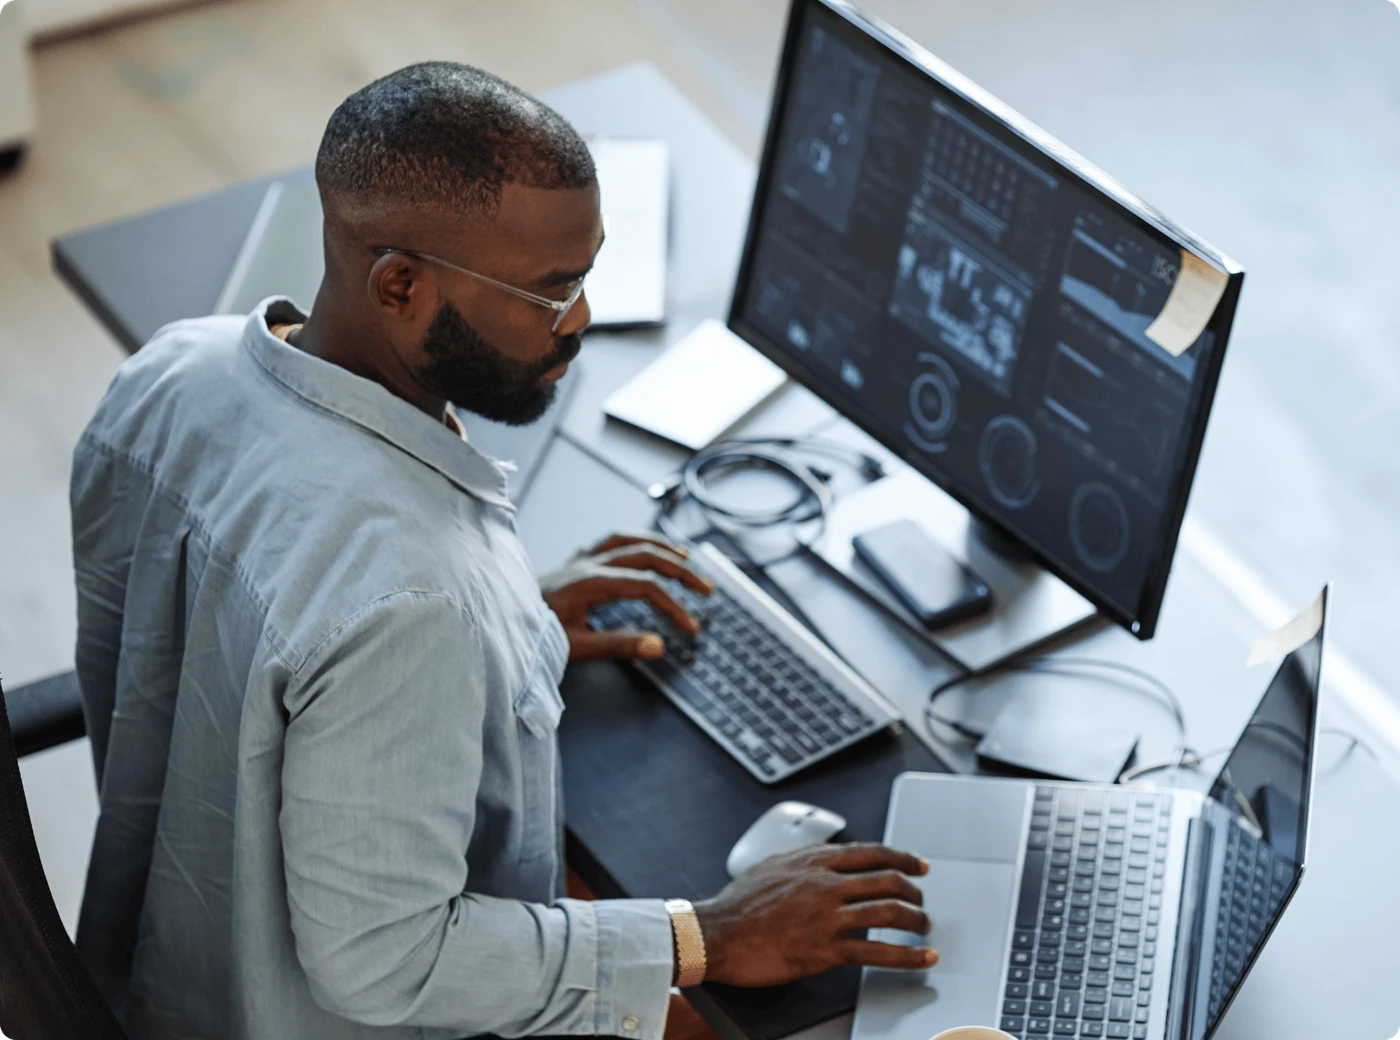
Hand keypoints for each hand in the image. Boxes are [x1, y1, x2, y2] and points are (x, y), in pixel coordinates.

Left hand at [540, 532, 713, 662]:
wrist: (494, 622)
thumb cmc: (530, 638)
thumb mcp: (574, 648)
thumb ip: (617, 646)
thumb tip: (658, 646)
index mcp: (588, 582)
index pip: (645, 587)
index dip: (673, 605)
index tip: (690, 627)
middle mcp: (585, 564)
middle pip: (644, 555)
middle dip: (680, 570)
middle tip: (705, 588)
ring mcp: (577, 560)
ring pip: (627, 540)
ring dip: (659, 546)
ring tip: (684, 556)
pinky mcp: (571, 564)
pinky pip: (608, 542)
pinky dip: (632, 542)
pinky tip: (641, 549)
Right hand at [693, 843, 937, 987]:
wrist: (716, 933)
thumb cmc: (738, 903)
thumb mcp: (773, 865)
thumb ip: (803, 860)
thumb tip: (822, 858)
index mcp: (814, 861)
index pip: (872, 853)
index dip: (904, 858)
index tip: (919, 866)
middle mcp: (826, 884)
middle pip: (888, 880)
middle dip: (914, 892)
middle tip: (921, 902)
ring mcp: (827, 916)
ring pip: (889, 913)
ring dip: (916, 921)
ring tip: (924, 929)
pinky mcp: (825, 949)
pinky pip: (877, 953)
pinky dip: (907, 956)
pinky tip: (921, 958)